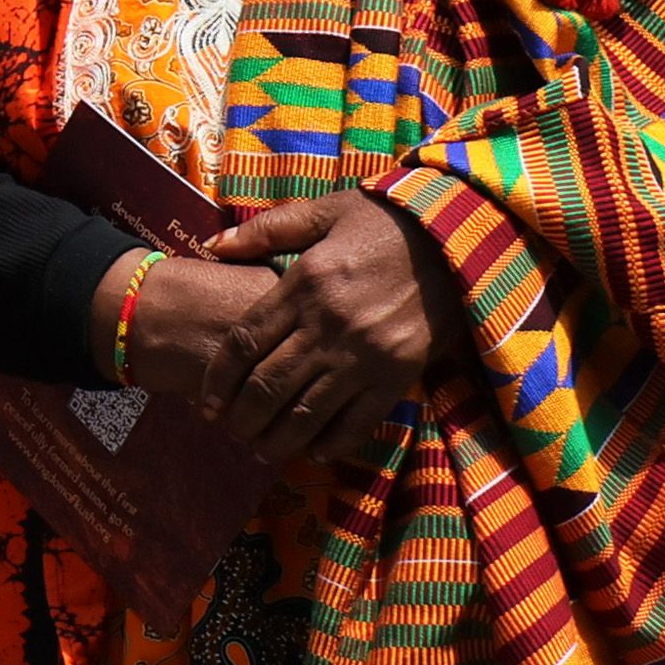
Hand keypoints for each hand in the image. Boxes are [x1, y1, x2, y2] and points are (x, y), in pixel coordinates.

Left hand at [133, 192, 457, 470]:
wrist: (458, 237)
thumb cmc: (385, 221)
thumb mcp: (324, 211)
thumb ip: (266, 230)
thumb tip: (212, 245)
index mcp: (305, 282)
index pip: (245, 341)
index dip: (219, 380)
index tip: (207, 403)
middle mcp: (329, 324)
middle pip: (268, 386)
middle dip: (241, 418)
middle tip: (230, 431)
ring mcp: (364, 354)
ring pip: (306, 413)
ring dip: (276, 441)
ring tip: (260, 452)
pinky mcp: (397, 375)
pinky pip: (356, 422)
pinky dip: (329, 444)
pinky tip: (311, 452)